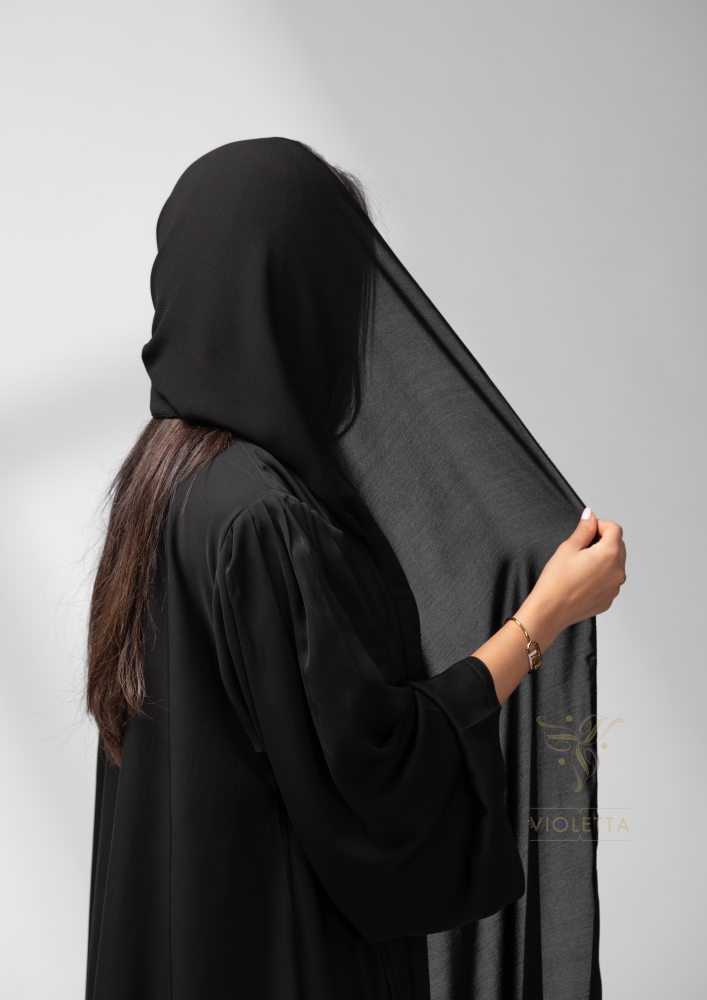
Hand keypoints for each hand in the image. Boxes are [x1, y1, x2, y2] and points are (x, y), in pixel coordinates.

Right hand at [472, 507, 625, 705]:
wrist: (550, 611)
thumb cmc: (556, 580)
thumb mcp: (568, 547)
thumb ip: (584, 529)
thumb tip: (591, 515)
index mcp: (609, 554)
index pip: (615, 529)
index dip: (600, 525)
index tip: (586, 531)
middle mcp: (618, 571)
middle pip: (618, 545)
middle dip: (603, 541)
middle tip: (580, 547)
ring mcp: (615, 587)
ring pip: (615, 564)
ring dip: (603, 558)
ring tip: (580, 565)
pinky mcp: (609, 599)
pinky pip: (610, 581)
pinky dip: (601, 576)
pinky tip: (581, 579)